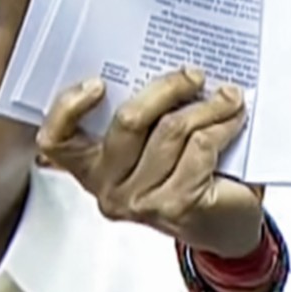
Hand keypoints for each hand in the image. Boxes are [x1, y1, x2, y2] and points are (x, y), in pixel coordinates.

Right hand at [37, 68, 265, 257]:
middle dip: (167, 87)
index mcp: (91, 166)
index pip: (56, 140)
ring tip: (229, 96)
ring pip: (172, 130)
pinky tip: (235, 118)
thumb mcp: (157, 142)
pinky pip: (201, 147)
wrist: (225, 225)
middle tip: (194, 74)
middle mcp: (107, 187)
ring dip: (207, 105)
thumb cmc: (189, 175)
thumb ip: (148, 115)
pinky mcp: (177, 205)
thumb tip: (169, 66)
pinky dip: (223, 125)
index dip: (67, 108)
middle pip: (129, 121)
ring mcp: (140, 200)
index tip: (98, 82)